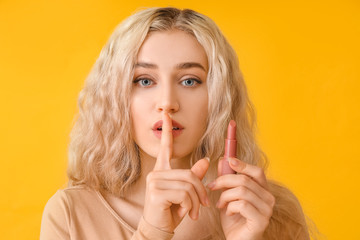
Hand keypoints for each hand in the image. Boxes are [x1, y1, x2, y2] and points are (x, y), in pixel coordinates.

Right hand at [143, 111, 209, 232]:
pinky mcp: (156, 192)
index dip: (166, 131)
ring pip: (189, 184)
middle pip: (190, 173)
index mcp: (162, 170)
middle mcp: (156, 173)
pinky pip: (184, 193)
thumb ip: (195, 176)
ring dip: (197, 200)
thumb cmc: (171, 210)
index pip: (165, 147)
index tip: (167, 115)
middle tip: (203, 205)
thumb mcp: (186, 193)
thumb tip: (206, 160)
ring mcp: (155, 181)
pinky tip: (187, 213)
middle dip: (201, 190)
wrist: (158, 230)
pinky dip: (191, 205)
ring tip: (195, 211)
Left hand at [208, 158, 274, 239]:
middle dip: (224, 180)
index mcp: (263, 190)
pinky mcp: (261, 221)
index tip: (228, 160)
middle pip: (245, 180)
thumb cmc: (233, 219)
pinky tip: (227, 213)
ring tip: (219, 204)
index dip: (243, 164)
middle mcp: (269, 198)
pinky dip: (230, 207)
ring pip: (242, 191)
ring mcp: (267, 210)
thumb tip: (223, 160)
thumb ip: (227, 179)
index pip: (257, 172)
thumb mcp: (227, 196)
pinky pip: (241, 205)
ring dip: (225, 196)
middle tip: (211, 186)